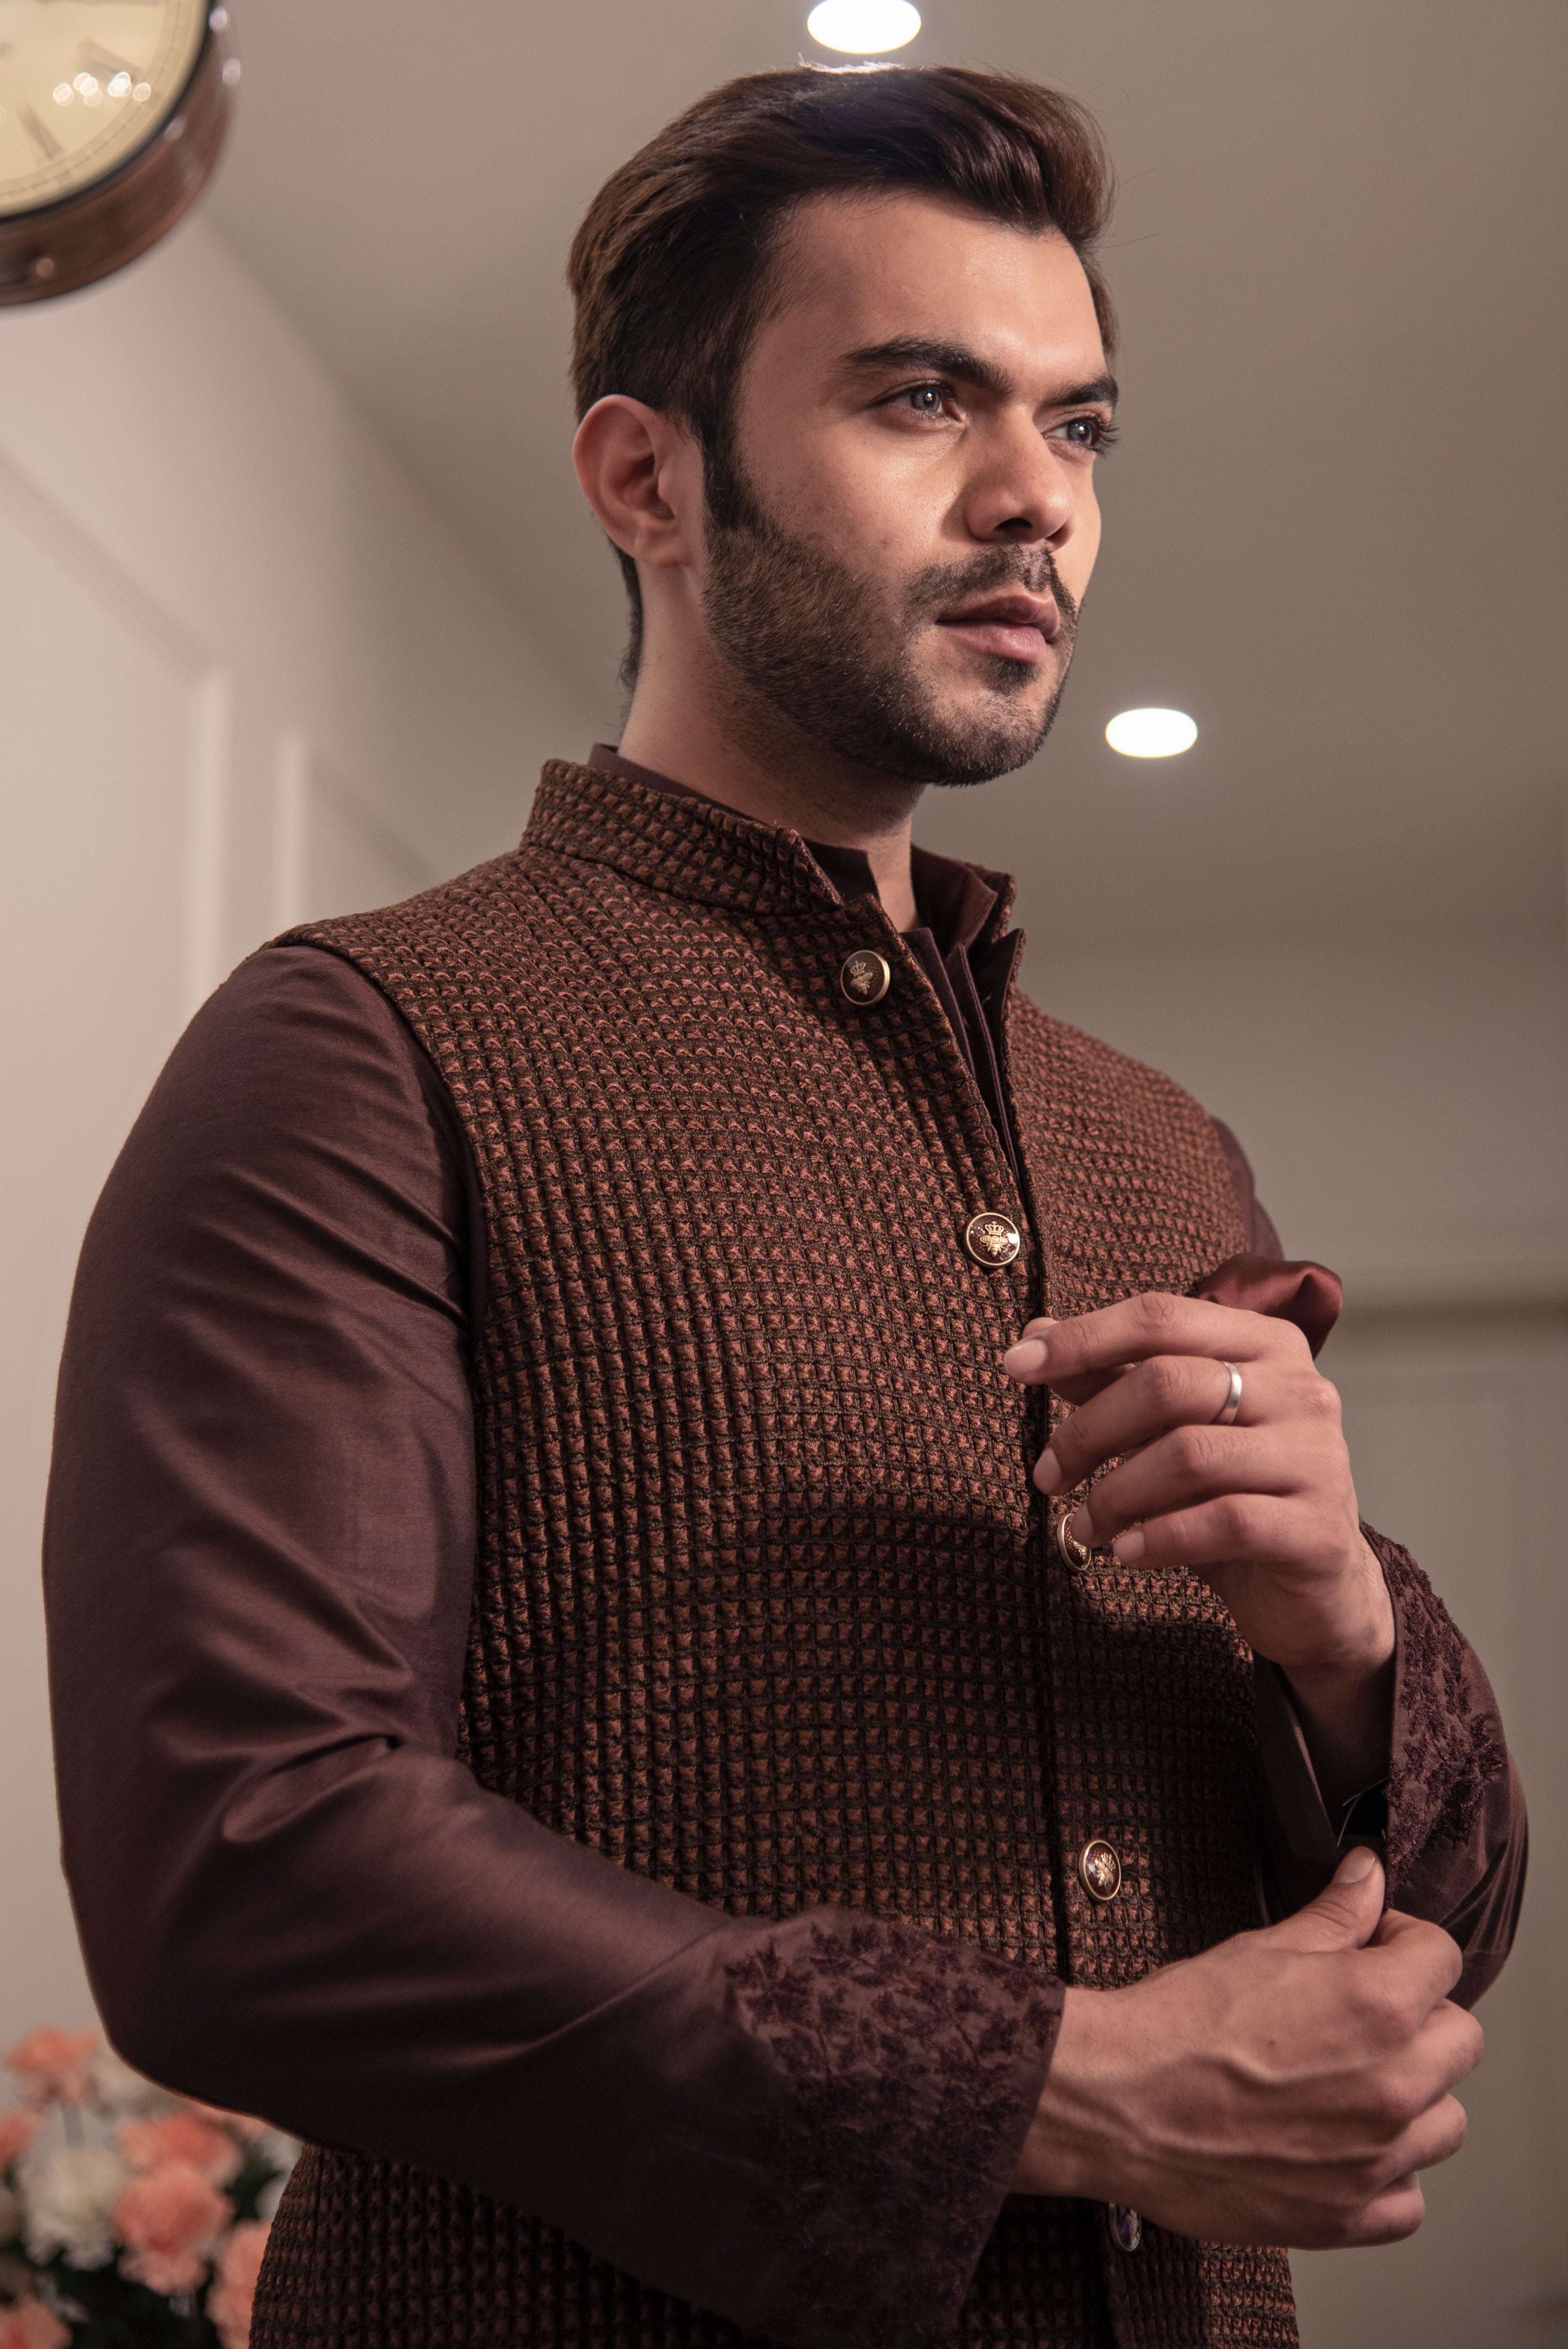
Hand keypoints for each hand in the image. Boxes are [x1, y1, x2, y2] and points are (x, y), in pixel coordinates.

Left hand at [1003, 1292, 1393, 1686]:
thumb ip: (1112, 1380)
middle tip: (1047, 1475)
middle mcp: (1302, 1389)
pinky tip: (1127, 1551)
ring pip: (1189, 1454)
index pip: (1161, 1316)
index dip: (1082, 1337)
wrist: (1317, 1588)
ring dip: (1115, 1494)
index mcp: (1266, 1344)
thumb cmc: (1233, 1493)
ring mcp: (1317, 1457)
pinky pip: (1224, 1521)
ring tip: (1084, 1525)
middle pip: (1168, 1382)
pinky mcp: (1319, 1528)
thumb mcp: (1169, 1430)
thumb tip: (1035, 1333)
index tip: (1015, 1364)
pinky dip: (1160, 1537)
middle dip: (1088, 1431)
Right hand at [1013, 1847, 1481, 2244]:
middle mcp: (1392, 2084)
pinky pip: (1409, 2201)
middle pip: (1461, 2042)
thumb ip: (1335, 1915)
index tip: (1376, 1948)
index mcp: (1379, 2006)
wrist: (1119, 2100)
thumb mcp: (1263, 1948)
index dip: (1405, 1943)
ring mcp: (1375, 2158)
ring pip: (1445, 2123)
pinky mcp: (1347, 2216)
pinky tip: (1344, 2149)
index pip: (1444, 1959)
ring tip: (1353, 2084)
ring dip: (1412, 2099)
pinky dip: (1386, 2178)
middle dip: (1420, 2018)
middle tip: (1362, 2017)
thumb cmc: (1180, 2024)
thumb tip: (1369, 1877)